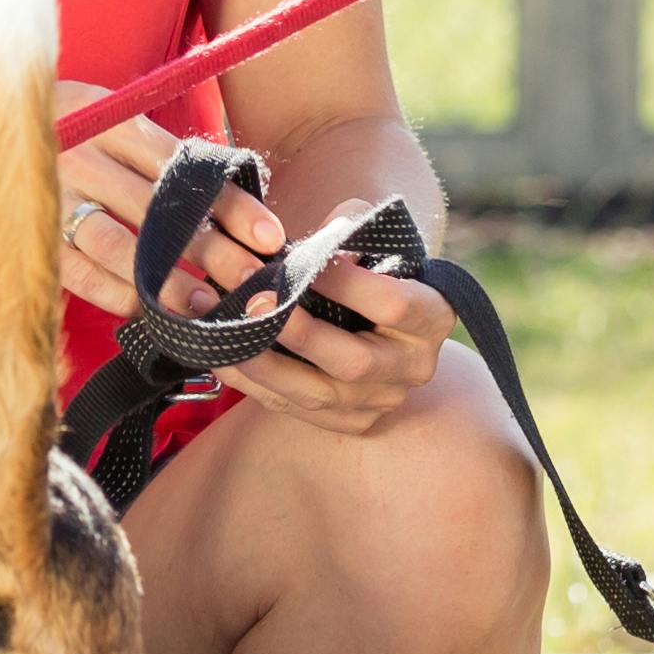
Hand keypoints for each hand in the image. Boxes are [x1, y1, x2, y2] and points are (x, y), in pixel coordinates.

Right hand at [49, 119, 281, 322]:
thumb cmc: (54, 132)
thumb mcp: (99, 116)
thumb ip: (151, 148)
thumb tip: (228, 192)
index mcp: (106, 118)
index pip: (181, 166)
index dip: (228, 203)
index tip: (269, 235)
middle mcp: (78, 153)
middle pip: (158, 209)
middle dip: (212, 250)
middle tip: (253, 282)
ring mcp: (48, 196)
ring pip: (119, 246)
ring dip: (167, 280)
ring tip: (207, 305)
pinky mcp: (25, 233)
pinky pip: (77, 272)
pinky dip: (114, 294)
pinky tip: (148, 312)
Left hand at [225, 251, 458, 437]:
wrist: (389, 325)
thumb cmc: (377, 269)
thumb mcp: (378, 243)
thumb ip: (352, 231)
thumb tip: (323, 237)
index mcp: (432, 317)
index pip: (392, 306)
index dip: (348, 285)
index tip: (306, 261)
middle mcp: (411, 368)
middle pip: (353, 362)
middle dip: (300, 334)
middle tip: (256, 301)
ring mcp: (379, 401)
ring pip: (317, 394)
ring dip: (264, 363)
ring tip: (225, 331)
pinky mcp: (347, 421)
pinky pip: (291, 408)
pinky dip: (251, 382)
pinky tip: (221, 355)